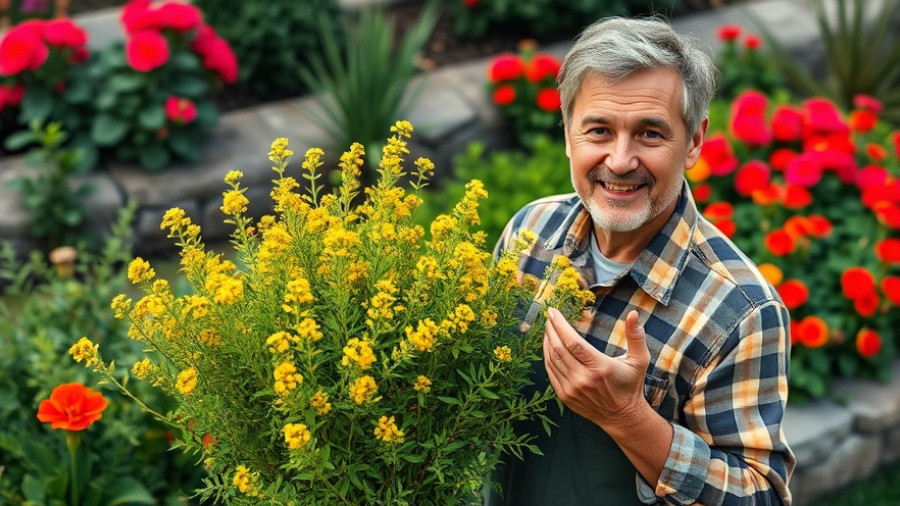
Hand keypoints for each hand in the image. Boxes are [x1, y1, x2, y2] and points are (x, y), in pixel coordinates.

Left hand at [542, 307, 650, 428]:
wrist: (622, 417)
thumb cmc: (631, 384)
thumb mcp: (639, 359)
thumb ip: (636, 336)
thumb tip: (634, 313)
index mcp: (600, 367)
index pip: (573, 342)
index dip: (560, 325)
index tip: (553, 311)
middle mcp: (583, 379)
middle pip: (559, 349)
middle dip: (551, 330)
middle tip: (548, 316)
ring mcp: (572, 389)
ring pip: (552, 360)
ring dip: (547, 341)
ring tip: (547, 329)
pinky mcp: (564, 396)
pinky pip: (550, 372)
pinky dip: (547, 357)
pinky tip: (548, 346)